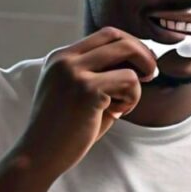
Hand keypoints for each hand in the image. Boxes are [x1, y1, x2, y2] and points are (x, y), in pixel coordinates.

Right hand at [18, 27, 157, 176]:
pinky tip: (117, 113)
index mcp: (61, 58)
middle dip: (142, 53)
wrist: (39, 156)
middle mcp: (65, 59)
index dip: (130, 46)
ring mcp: (74, 72)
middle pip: (117, 37)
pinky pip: (130, 80)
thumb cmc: (64, 131)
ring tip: (122, 105)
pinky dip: (132, 97)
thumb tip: (142, 62)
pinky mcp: (86, 89)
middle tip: (150, 74)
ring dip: (136, 81)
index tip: (142, 65)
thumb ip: (102, 76)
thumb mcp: (79, 94)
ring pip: (128, 53)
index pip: (105, 35)